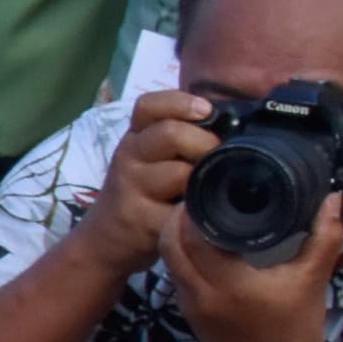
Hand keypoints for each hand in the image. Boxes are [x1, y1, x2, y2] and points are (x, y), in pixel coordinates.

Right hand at [81, 89, 219, 277]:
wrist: (107, 238)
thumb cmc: (143, 192)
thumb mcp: (153, 158)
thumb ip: (182, 138)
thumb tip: (236, 128)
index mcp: (136, 135)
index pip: (149, 105)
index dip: (181, 103)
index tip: (207, 111)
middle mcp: (129, 155)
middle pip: (170, 134)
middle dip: (205, 143)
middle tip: (219, 159)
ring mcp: (132, 186)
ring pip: (179, 173)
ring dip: (203, 180)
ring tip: (209, 189)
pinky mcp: (140, 218)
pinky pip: (180, 211)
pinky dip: (197, 211)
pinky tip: (198, 213)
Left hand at [164, 187, 342, 341]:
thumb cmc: (298, 328)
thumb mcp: (313, 279)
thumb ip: (324, 235)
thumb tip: (332, 196)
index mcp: (227, 283)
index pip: (190, 237)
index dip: (190, 210)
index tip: (204, 189)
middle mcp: (199, 293)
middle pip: (169, 245)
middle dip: (177, 219)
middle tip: (196, 198)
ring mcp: (188, 305)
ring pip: (168, 261)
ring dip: (175, 237)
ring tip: (197, 216)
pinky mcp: (187, 314)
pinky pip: (175, 276)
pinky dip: (181, 257)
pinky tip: (198, 244)